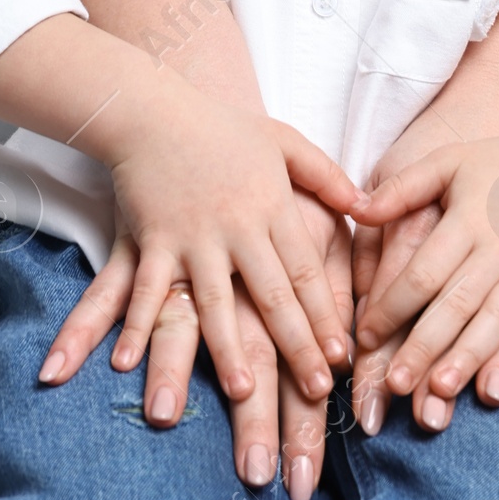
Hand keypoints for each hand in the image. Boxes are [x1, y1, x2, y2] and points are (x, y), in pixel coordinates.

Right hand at [101, 87, 359, 404]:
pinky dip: (137, 325)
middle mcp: (237, 226)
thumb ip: (327, 177)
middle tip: (318, 391)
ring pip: (217, 300)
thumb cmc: (221, 127)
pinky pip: (149, 290)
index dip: (325, 314)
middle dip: (297, 344)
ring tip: (245, 390)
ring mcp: (194, 236)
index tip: (343, 356)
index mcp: (272, 205)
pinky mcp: (154, 240)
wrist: (153, 108)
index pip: (307, 269)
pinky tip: (128, 363)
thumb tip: (369, 207)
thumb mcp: (284, 142)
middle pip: (273, 293)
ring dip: (230, 347)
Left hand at [355, 86, 498, 402]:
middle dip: (423, 345)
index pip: (422, 271)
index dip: (391, 306)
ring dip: (470, 356)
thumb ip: (402, 189)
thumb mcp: (450, 161)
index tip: (365, 337)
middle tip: (394, 385)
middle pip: (456, 303)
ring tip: (441, 389)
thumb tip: (354, 210)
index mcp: (467, 219)